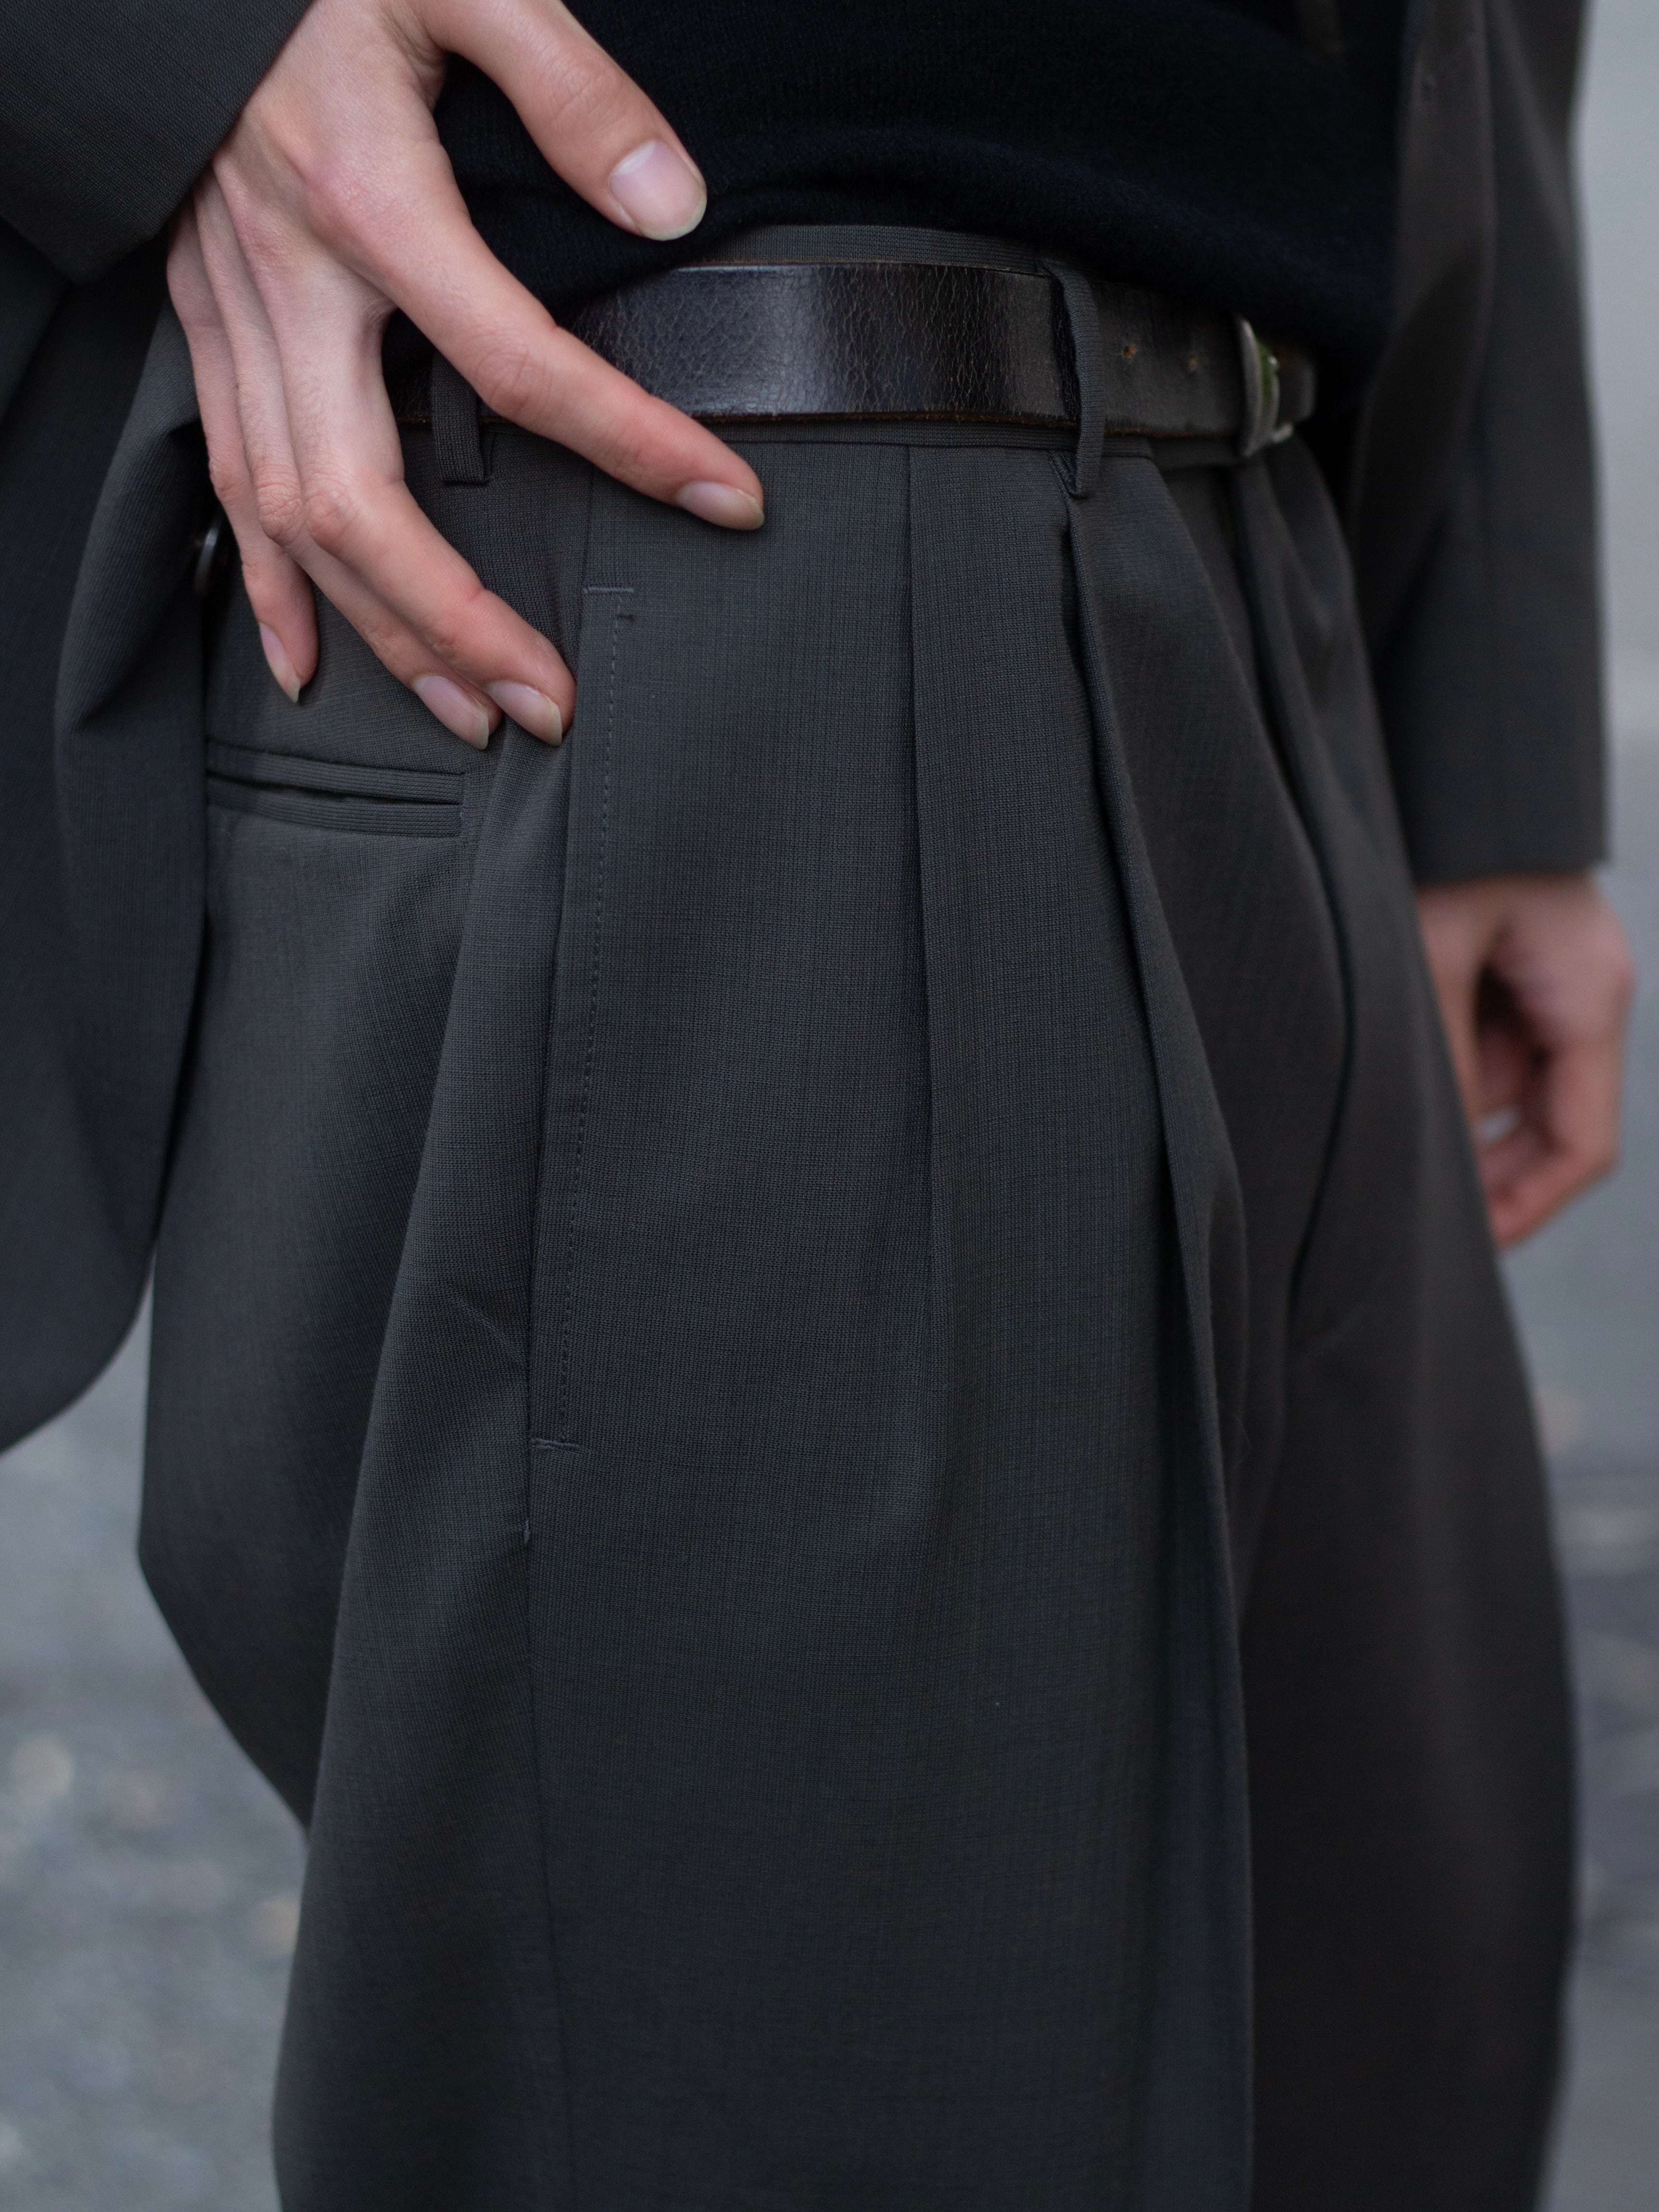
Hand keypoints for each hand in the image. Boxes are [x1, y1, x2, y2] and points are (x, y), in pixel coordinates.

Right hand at [167, 0, 763, 749]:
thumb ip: (571, 86)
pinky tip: (308, 662)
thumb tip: (668, 199)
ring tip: (467, 711)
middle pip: (368, 499)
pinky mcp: (205, 322)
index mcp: (369, 201)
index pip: (520, 365)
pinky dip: (268, 585)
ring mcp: (235, 314)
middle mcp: (291, 282)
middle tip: (548, 701)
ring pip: (294, 518)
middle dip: (460, 620)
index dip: (631, 446)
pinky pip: (227, 482)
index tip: (724, 502)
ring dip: (382, 630)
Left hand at [1416, 872, 1634, 1247]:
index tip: (1473, 1246)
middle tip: (1421, 1214)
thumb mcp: (1431, 953)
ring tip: (1397, 1127)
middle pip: (1555, 1126)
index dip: (1531, 1206)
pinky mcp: (1523, 969)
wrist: (1463, 760)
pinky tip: (1409, 1070)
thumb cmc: (1450, 844)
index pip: (1584, 1143)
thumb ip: (1444, 1056)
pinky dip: (1459, 1071)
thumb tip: (1440, 1150)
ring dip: (1466, 1116)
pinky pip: (1497, 1045)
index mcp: (1588, 997)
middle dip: (1494, 1174)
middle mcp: (1586, 996)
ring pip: (1518, 1089)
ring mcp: (1557, 983)